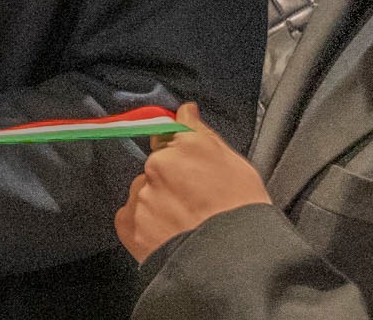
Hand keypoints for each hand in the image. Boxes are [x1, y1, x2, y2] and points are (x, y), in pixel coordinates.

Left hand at [116, 104, 268, 261]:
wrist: (233, 264)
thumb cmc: (244, 211)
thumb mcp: (237, 166)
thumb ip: (204, 134)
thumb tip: (185, 108)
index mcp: (186, 147)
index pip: (167, 136)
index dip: (176, 152)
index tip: (187, 168)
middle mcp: (157, 165)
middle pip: (155, 167)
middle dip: (169, 181)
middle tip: (193, 204)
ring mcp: (140, 195)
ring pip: (143, 191)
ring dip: (156, 202)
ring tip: (182, 225)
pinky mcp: (128, 222)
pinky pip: (130, 215)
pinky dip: (143, 223)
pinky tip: (167, 235)